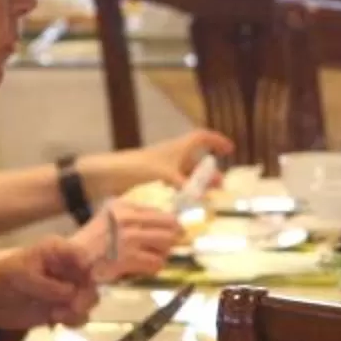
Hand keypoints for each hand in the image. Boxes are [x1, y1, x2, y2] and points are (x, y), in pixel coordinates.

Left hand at [0, 239, 100, 332]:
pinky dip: (72, 321)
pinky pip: (79, 316)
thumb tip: (72, 294)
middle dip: (84, 296)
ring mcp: (67, 289)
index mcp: (60, 251)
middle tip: (70, 308)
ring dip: (78, 311)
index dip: (89, 271)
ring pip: (89, 300)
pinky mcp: (62, 308)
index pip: (86, 256)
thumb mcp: (23, 276)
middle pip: (93, 281)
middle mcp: (68, 268)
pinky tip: (55, 322)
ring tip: (57, 316)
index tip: (81, 285)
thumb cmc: (1, 279)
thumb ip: (50, 285)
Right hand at [70, 198, 183, 278]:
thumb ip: (132, 218)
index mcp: (124, 206)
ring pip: (167, 244)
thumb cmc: (90, 243)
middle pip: (171, 226)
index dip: (171, 225)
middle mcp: (128, 218)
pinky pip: (156, 263)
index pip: (161, 212)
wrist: (73, 261)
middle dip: (171, 240)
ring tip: (151, 259)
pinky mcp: (129, 257)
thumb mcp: (109, 219)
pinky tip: (143, 269)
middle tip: (166, 248)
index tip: (174, 233)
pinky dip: (153, 268)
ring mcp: (129, 238)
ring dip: (163, 254)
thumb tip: (166, 225)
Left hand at [108, 129, 233, 192]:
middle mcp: (173, 155)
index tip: (229, 150)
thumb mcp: (166, 176)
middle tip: (220, 185)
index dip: (217, 141)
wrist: (111, 174)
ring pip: (187, 173)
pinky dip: (184, 191)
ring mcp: (164, 167)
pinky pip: (176, 183)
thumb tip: (202, 197)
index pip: (202, 138)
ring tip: (206, 197)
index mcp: (178, 147)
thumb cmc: (139, 167)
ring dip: (197, 183)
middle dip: (210, 172)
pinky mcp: (155, 179)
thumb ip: (185, 186)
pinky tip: (186, 202)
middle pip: (197, 160)